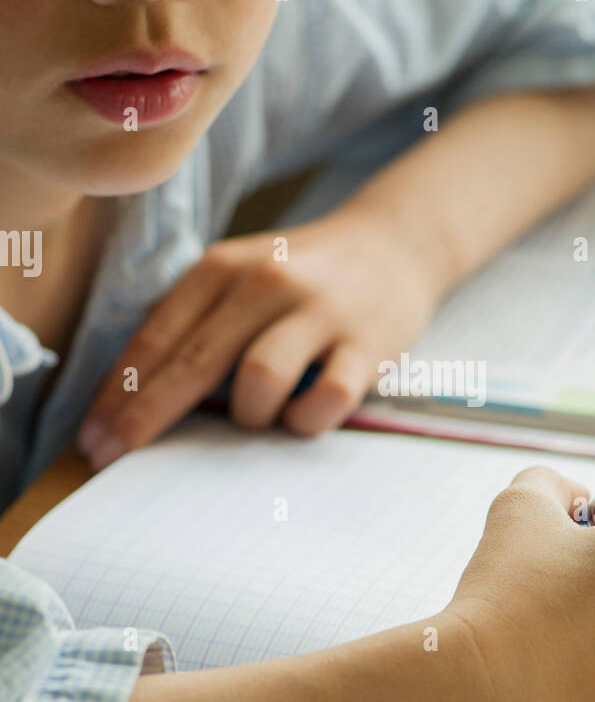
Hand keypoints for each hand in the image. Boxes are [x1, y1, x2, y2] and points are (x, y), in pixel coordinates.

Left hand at [76, 208, 443, 468]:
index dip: (117, 395)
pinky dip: (307, 419)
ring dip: (250, 415)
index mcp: (223, 267)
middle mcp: (267, 284)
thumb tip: (133, 400)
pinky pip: (326, 400)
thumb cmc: (301, 276)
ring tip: (262, 413)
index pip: (156, 339)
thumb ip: (194, 322)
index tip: (92, 440)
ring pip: (259, 382)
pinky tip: (306, 412)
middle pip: (192, 364)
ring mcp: (320, 312)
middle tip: (113, 458)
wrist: (394, 244)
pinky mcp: (369, 343)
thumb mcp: (239, 276)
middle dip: (147, 419)